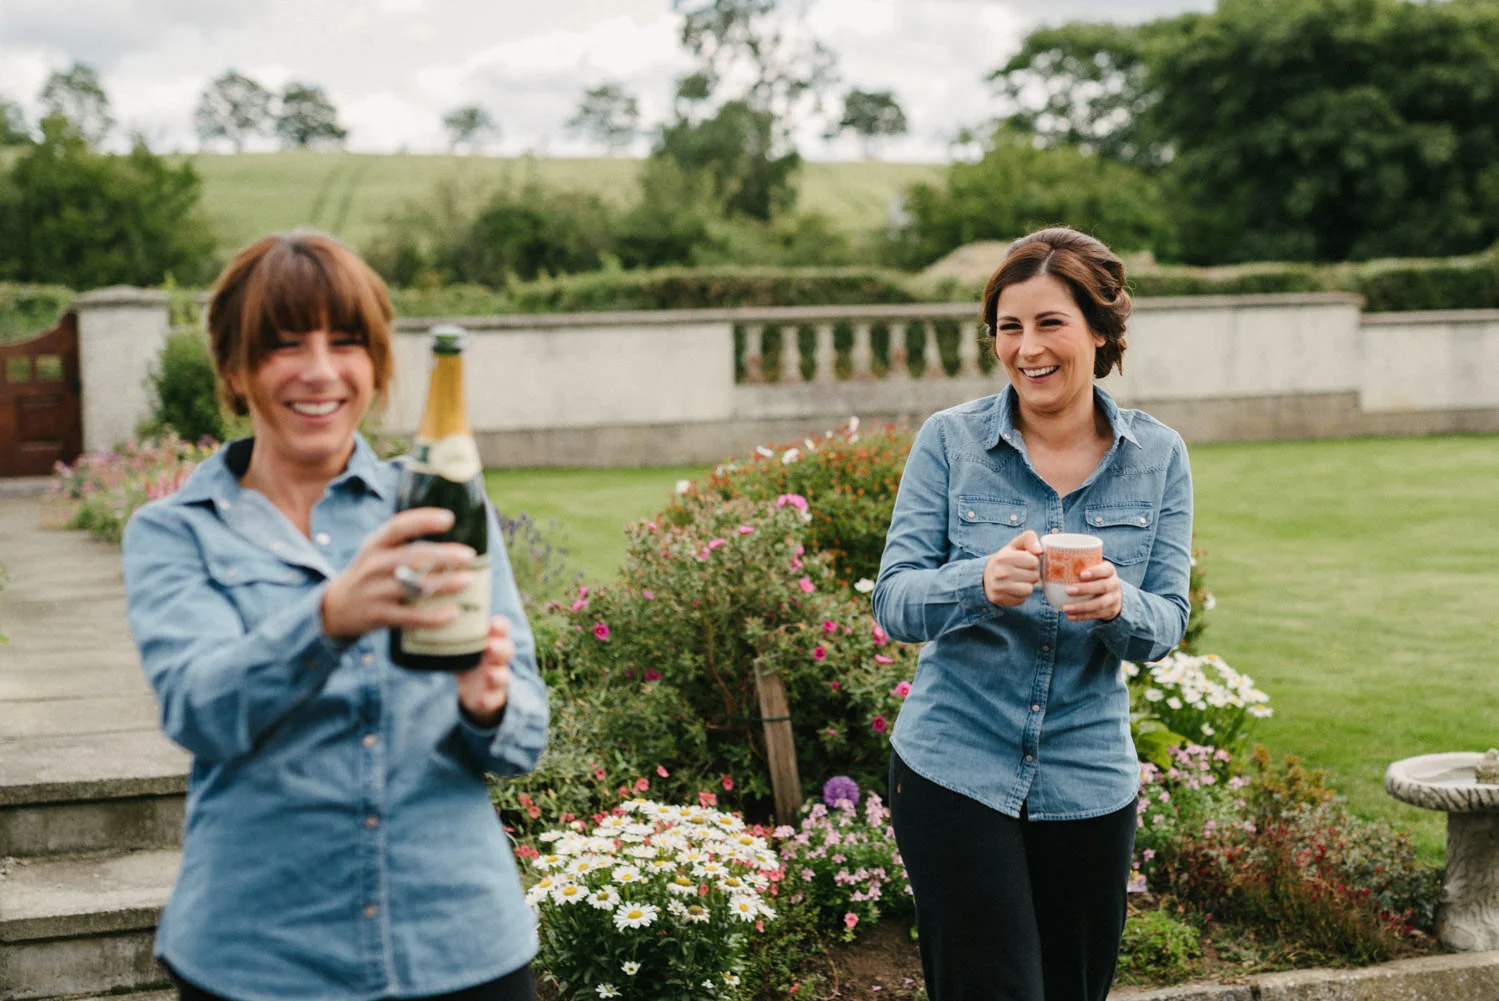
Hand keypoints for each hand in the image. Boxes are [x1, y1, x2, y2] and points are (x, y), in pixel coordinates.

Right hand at [321, 508, 477, 639]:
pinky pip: (409, 616)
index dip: (423, 520)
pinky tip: (454, 613)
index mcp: (375, 545)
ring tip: (469, 581)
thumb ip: (406, 545)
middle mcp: (373, 565)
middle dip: (442, 555)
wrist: (334, 609)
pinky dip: (433, 617)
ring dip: (443, 584)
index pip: (398, 527)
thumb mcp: (377, 553)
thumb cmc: (369, 575)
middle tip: (470, 556)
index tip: (449, 518)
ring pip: (413, 586)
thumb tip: (453, 536)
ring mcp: (374, 591)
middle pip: (411, 557)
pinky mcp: (378, 616)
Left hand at [457, 616, 514, 727]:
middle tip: (489, 646)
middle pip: (506, 650)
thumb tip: (425, 610)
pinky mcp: (492, 698)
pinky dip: (489, 700)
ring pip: (504, 676)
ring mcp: (496, 678)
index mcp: (491, 640)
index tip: (493, 624)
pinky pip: (494, 699)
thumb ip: (451, 630)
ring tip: (491, 674)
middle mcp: (496, 658)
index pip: (501, 629)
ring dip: (499, 675)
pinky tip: (482, 699)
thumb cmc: (466, 658)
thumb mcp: (460, 643)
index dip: (500, 626)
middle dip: (500, 648)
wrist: (473, 691)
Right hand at [983, 530, 1041, 606]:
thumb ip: (1029, 538)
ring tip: (1018, 581)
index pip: (1034, 561)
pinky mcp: (999, 599)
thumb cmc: (1005, 560)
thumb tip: (1039, 550)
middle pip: (1034, 576)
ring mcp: (998, 588)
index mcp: (1004, 557)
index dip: (1033, 561)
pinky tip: (1013, 589)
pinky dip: (1020, 595)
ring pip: (1029, 590)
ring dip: (1027, 585)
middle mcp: (1000, 573)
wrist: (984, 577)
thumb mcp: (1015, 545)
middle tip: (1021, 572)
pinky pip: (1021, 600)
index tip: (1025, 562)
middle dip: (1031, 574)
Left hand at [1062, 560, 1122, 621]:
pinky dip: (1082, 616)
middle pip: (1102, 587)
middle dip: (1085, 589)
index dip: (1095, 572)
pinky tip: (1069, 616)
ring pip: (1100, 604)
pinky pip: (1096, 615)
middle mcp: (1114, 584)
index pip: (1106, 569)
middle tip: (1068, 590)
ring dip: (1081, 607)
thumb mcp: (1093, 568)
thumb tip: (1046, 555)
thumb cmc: (1095, 578)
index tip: (1081, 574)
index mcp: (1109, 571)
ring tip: (1065, 608)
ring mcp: (1113, 599)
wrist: (1114, 595)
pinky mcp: (1110, 611)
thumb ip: (1079, 564)